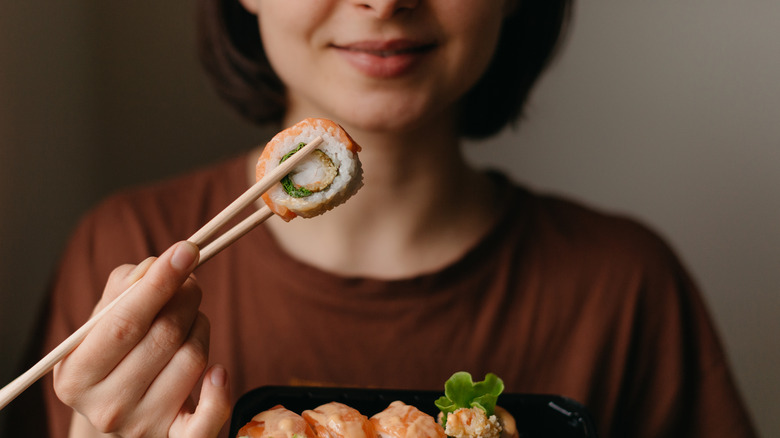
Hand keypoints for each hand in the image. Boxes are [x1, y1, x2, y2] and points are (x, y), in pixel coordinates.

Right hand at [53, 241, 230, 437]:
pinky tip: (217, 370)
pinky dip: (221, 388)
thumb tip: (159, 266)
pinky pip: (211, 416)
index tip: (186, 250)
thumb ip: (125, 287)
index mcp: (77, 375)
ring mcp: (142, 427)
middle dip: (186, 298)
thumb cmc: (113, 354)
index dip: (159, 284)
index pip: (124, 323)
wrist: (119, 411)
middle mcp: (106, 408)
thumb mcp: (102, 321)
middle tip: (190, 283)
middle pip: (165, 336)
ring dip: (201, 327)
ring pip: (194, 358)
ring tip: (189, 322)